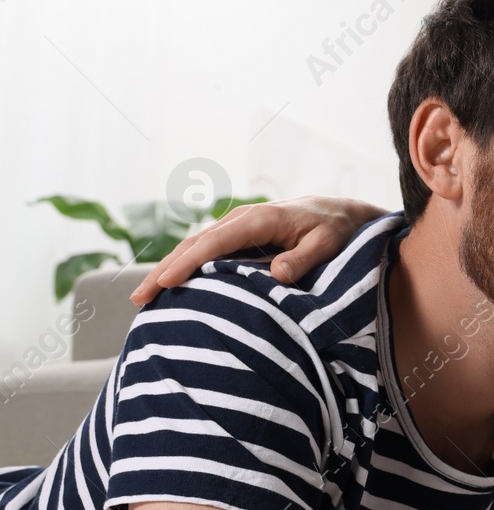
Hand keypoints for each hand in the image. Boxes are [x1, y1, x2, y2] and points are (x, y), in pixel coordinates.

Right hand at [129, 195, 386, 304]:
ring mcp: (235, 227)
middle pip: (193, 245)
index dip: (188, 262)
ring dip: (167, 269)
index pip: (214, 242)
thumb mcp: (326, 243)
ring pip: (194, 247)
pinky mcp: (237, 237)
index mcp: (258, 219)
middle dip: (164, 270)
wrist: (338, 211)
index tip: (166, 282)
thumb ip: (303, 258)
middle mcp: (239, 219)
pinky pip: (205, 252)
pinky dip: (184, 267)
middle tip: (139, 298)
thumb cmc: (334, 228)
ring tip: (144, 297)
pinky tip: (170, 287)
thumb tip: (277, 275)